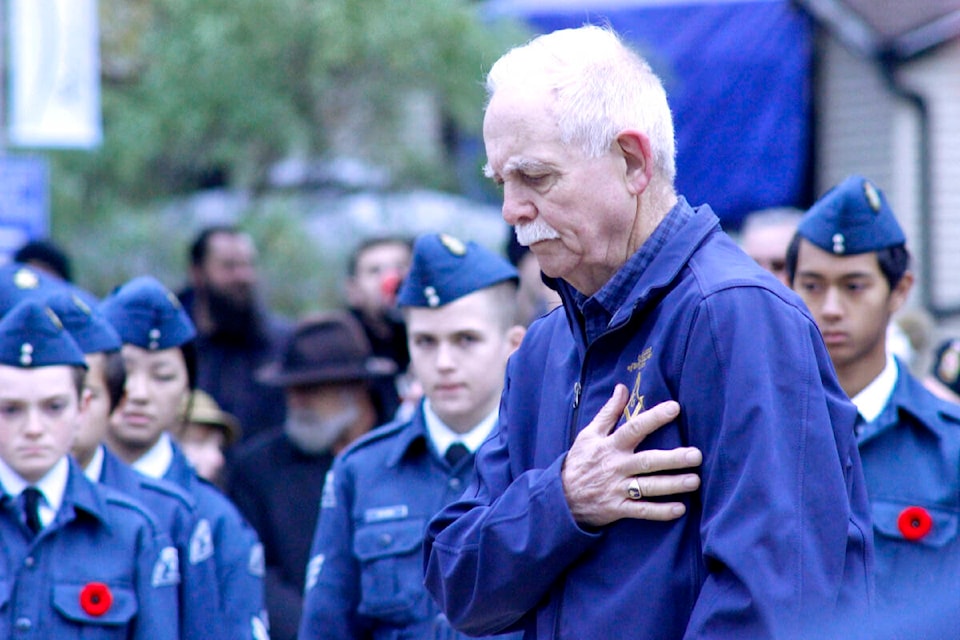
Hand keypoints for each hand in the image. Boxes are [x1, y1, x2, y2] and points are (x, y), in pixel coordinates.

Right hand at [561, 384, 701, 526]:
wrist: (561, 497)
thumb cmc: (579, 461)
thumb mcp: (588, 434)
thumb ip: (608, 412)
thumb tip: (622, 388)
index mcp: (610, 446)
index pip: (634, 428)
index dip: (654, 418)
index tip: (675, 408)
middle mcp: (616, 467)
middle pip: (648, 461)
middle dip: (672, 458)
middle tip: (696, 455)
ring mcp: (618, 489)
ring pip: (649, 487)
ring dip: (672, 484)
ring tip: (694, 480)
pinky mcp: (618, 509)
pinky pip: (642, 511)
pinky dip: (660, 512)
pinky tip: (680, 509)